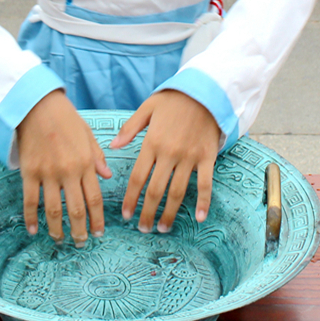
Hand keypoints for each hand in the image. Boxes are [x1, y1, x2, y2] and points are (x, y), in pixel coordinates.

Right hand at [16, 90, 112, 246]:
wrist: (37, 105)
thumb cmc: (65, 118)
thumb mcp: (87, 135)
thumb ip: (97, 157)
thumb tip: (107, 177)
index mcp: (86, 162)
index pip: (95, 198)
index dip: (97, 219)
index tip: (99, 232)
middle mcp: (68, 171)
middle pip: (76, 209)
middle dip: (80, 230)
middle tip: (81, 242)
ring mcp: (47, 173)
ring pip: (53, 210)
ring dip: (58, 229)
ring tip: (61, 240)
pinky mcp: (29, 172)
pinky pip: (30, 200)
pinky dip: (31, 218)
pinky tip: (34, 230)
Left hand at [111, 90, 218, 232]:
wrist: (204, 92)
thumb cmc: (173, 100)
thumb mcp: (147, 108)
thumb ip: (129, 128)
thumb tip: (112, 146)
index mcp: (152, 142)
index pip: (137, 177)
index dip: (130, 198)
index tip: (125, 214)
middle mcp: (169, 153)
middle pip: (155, 190)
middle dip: (147, 212)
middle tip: (142, 228)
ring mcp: (189, 157)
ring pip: (177, 192)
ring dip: (169, 213)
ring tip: (162, 228)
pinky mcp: (207, 158)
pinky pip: (205, 184)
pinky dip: (203, 202)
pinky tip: (199, 217)